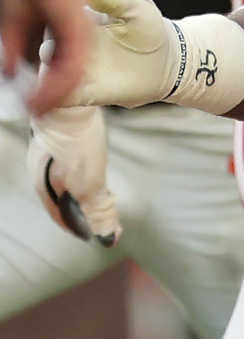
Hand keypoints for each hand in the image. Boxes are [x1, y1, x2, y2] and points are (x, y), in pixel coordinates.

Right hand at [1, 0, 92, 114]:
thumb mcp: (17, 23)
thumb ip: (15, 48)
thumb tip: (8, 71)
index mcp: (64, 34)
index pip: (58, 67)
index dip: (45, 86)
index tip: (31, 101)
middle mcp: (75, 38)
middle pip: (66, 77)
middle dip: (48, 97)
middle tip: (34, 112)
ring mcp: (79, 38)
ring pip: (69, 78)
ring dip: (51, 97)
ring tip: (36, 111)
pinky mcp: (79, 36)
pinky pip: (71, 69)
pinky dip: (55, 87)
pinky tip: (41, 99)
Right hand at [28, 105, 120, 245]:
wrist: (67, 100)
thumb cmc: (75, 144)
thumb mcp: (90, 183)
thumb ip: (98, 210)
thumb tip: (109, 238)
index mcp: (45, 186)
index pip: (58, 215)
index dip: (75, 226)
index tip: (89, 234)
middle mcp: (40, 168)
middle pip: (57, 195)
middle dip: (73, 206)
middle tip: (92, 213)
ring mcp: (46, 148)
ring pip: (60, 175)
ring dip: (76, 185)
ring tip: (92, 187)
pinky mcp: (57, 131)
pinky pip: (66, 156)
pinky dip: (78, 165)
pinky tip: (86, 156)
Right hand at [43, 0, 243, 115]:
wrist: (170, 59)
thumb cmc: (152, 28)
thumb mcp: (139, 8)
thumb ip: (115, 0)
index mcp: (83, 24)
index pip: (56, 22)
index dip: (49, 22)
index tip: (49, 21)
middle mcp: (76, 48)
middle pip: (48, 50)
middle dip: (46, 51)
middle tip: (50, 51)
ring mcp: (82, 71)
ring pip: (52, 76)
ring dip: (46, 77)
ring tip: (50, 75)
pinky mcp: (91, 92)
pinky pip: (67, 97)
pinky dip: (57, 97)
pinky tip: (57, 95)